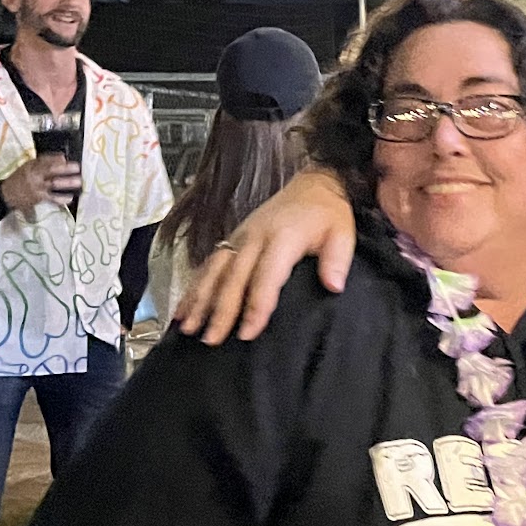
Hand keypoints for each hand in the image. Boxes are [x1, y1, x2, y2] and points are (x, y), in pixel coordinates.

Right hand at [0, 154, 81, 211]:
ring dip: (66, 182)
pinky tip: (70, 198)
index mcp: (30, 166)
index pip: (43, 160)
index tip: (65, 158)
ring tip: (78, 182)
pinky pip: (51, 198)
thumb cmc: (20, 179)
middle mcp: (34, 175)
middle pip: (50, 170)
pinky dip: (61, 199)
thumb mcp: (28, 167)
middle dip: (64, 169)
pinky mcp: (38, 198)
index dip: (54, 159)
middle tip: (77, 167)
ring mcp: (36, 187)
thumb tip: (63, 158)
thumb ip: (43, 163)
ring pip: (53, 183)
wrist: (6, 194)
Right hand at [175, 169, 355, 343]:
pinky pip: (209, 264)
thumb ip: (337, 260)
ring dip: (200, 300)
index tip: (248, 332)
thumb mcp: (342, 234)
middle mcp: (255, 237)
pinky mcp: (233, 239)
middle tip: (211, 339)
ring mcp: (240, 237)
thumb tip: (333, 286)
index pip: (266, 276)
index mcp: (282, 238)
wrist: (313, 186)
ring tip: (188, 327)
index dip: (256, 305)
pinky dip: (194, 287)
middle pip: (233, 278)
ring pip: (214, 271)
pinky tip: (183, 309)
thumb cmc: (328, 214)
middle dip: (220, 310)